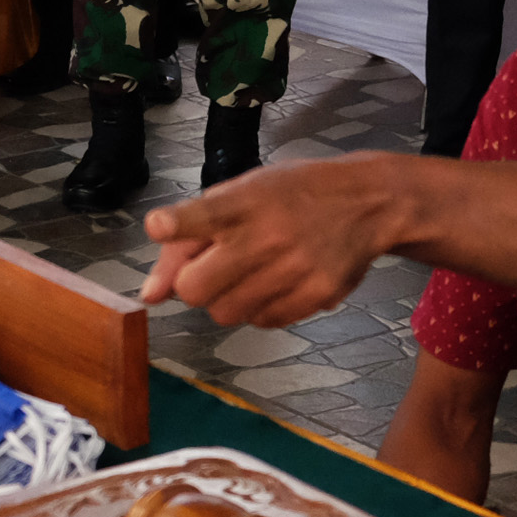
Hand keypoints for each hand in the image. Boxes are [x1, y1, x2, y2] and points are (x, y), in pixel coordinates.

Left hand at [140, 154, 408, 328]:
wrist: (367, 202)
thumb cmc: (291, 195)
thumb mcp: (240, 195)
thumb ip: (187, 239)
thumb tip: (149, 295)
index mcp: (244, 201)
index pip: (202, 215)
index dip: (176, 224)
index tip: (161, 226)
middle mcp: (267, 235)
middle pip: (195, 289)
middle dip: (194, 284)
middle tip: (213, 269)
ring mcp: (294, 268)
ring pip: (224, 313)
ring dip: (227, 299)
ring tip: (250, 273)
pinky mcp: (316, 294)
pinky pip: (262, 321)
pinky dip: (260, 308)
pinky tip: (277, 282)